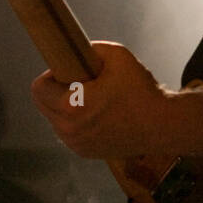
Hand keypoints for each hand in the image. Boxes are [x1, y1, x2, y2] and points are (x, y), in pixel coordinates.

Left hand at [31, 42, 171, 158]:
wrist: (164, 125)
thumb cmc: (141, 89)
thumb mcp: (117, 56)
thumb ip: (90, 49)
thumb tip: (73, 52)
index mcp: (72, 106)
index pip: (38, 88)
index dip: (52, 74)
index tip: (72, 71)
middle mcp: (69, 130)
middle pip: (42, 104)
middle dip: (56, 91)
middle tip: (82, 84)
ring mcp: (77, 145)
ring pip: (54, 119)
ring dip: (64, 108)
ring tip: (92, 100)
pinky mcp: (85, 153)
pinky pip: (68, 132)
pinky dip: (75, 122)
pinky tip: (97, 114)